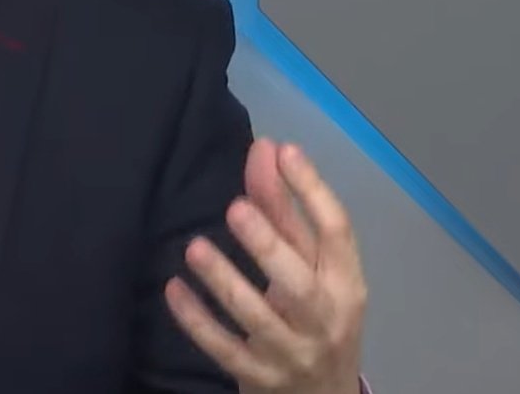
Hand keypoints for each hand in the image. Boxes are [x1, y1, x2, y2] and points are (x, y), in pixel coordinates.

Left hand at [164, 139, 367, 393]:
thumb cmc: (316, 319)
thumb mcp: (312, 271)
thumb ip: (286, 213)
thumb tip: (266, 148)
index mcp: (346, 284)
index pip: (338, 233)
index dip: (313, 189)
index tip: (283, 150)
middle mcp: (325, 318)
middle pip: (300, 282)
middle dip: (269, 244)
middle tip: (235, 206)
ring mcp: (292, 352)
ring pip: (258, 317)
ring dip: (225, 281)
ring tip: (194, 247)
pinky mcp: (258, 377)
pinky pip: (224, 349)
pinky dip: (197, 320)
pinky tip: (173, 288)